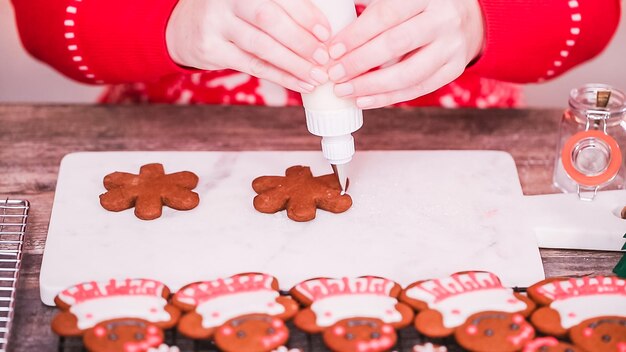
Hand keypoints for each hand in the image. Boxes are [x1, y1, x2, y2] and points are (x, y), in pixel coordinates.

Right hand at [166, 0, 332, 93]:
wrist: (186, 28)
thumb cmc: (233, 13)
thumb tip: (323, 28)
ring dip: (294, 64)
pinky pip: (254, 66)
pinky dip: (282, 77)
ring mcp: (216, 24)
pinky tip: (301, 84)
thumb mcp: (250, 1)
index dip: (305, 14)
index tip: (326, 32)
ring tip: (317, 76)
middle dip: (301, 40)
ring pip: (262, 47)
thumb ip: (280, 8)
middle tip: (324, 57)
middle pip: (269, 19)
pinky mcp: (212, 50)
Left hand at [326, 0, 484, 108]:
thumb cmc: (417, 7)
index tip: (333, 50)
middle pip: (397, 44)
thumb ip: (370, 7)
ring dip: (371, 86)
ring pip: (409, 73)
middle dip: (360, 62)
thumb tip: (331, 30)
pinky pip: (418, 89)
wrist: (463, 17)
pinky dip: (387, 97)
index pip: (387, 14)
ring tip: (345, 91)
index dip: (357, 34)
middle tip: (334, 74)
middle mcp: (443, 19)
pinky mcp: (454, 69)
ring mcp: (452, 46)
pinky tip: (364, 100)